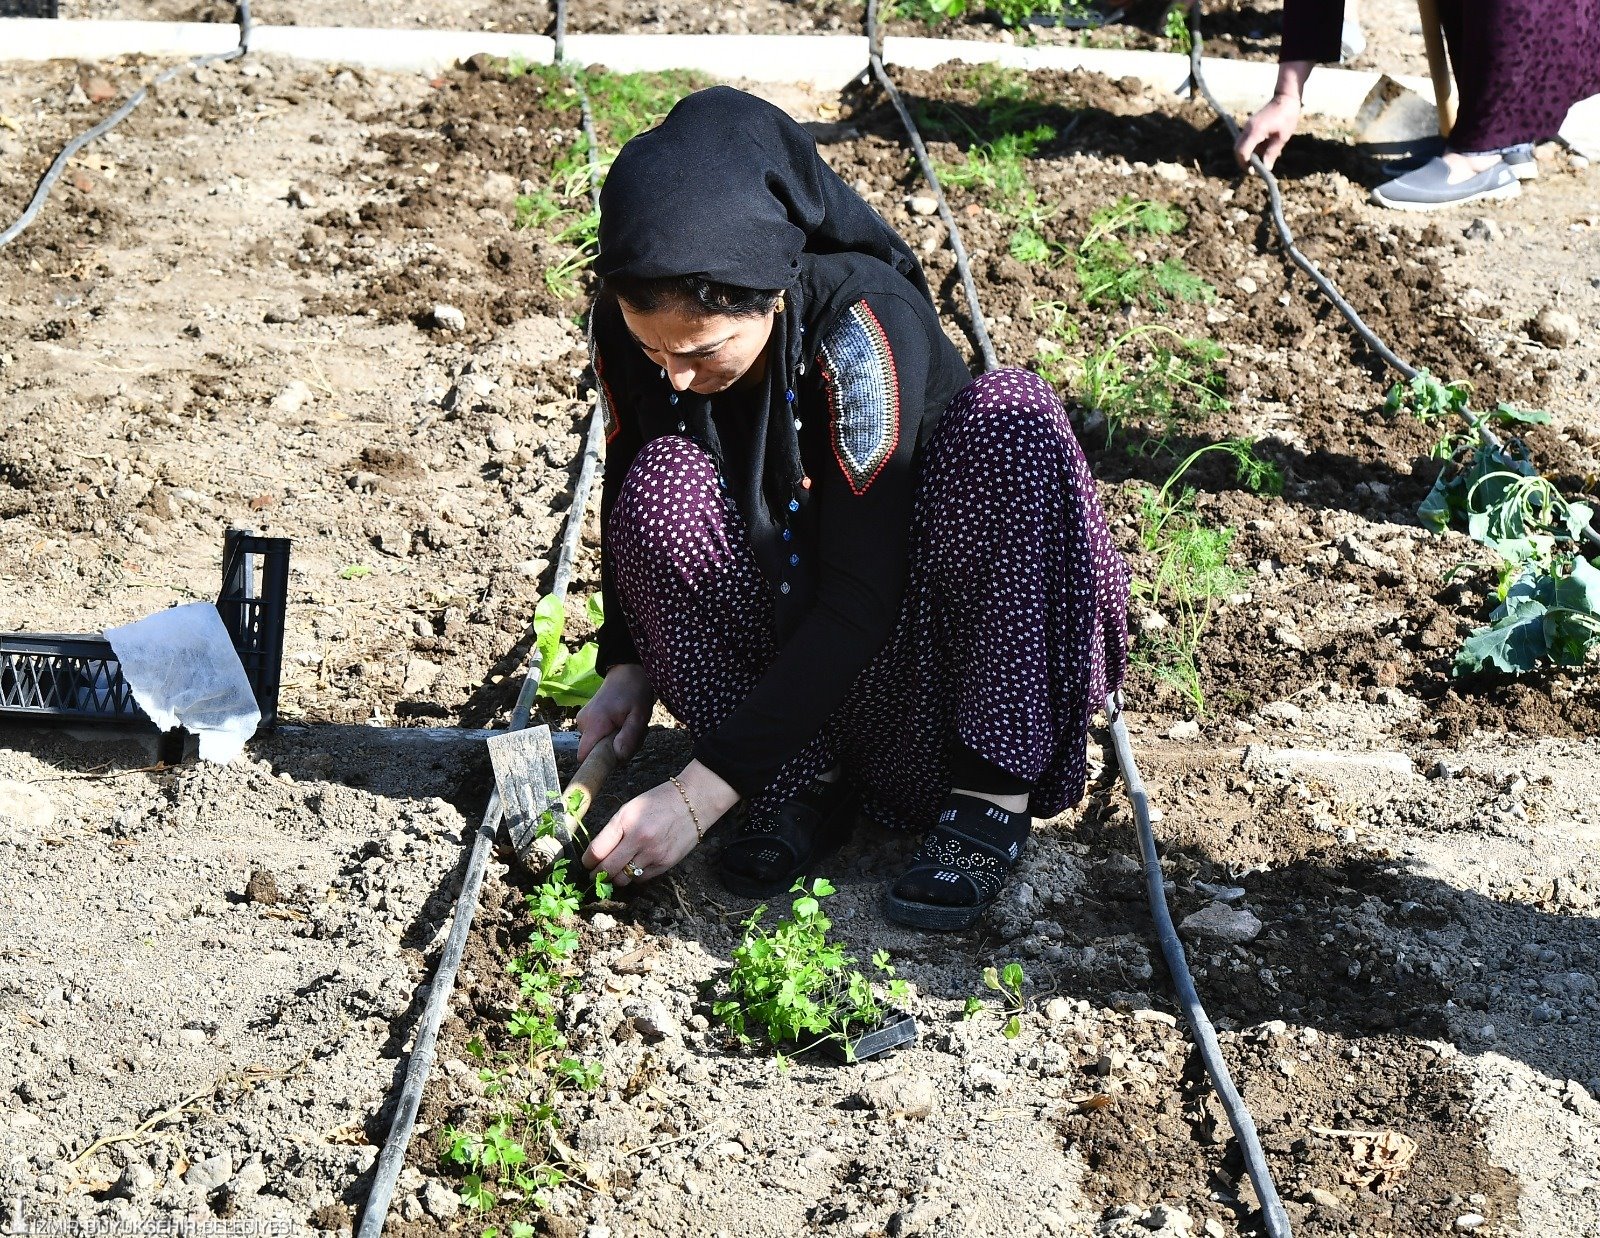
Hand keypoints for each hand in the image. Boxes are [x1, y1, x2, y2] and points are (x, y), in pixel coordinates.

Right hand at [576, 663, 653, 761]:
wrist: (627, 673)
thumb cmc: (634, 692)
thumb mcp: (639, 716)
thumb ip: (629, 737)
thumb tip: (618, 756)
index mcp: (595, 723)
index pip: (584, 756)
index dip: (598, 763)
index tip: (616, 758)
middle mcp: (583, 723)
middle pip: (595, 754)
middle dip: (616, 751)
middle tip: (633, 735)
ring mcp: (583, 722)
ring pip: (598, 747)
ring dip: (617, 743)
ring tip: (629, 726)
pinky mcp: (587, 722)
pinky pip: (598, 739)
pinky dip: (613, 737)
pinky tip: (622, 725)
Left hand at [583, 760, 738, 884]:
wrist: (693, 802)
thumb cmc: (659, 802)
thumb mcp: (630, 808)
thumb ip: (613, 830)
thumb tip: (596, 854)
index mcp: (626, 820)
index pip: (597, 851)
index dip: (587, 862)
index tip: (586, 864)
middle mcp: (638, 839)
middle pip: (607, 870)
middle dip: (597, 876)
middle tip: (595, 875)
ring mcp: (653, 853)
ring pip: (624, 879)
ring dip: (616, 878)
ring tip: (615, 872)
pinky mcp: (666, 864)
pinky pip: (641, 879)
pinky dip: (634, 877)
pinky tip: (635, 867)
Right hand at [1234, 93, 1300, 170]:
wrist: (1285, 98)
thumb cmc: (1287, 116)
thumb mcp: (1282, 137)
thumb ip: (1272, 153)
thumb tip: (1266, 168)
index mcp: (1255, 131)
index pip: (1242, 152)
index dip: (1245, 164)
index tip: (1253, 171)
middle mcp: (1247, 128)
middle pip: (1237, 149)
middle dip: (1243, 161)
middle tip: (1254, 169)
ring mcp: (1247, 126)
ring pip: (1240, 146)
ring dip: (1247, 155)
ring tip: (1260, 160)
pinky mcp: (1250, 126)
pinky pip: (1245, 140)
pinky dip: (1250, 148)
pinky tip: (1262, 150)